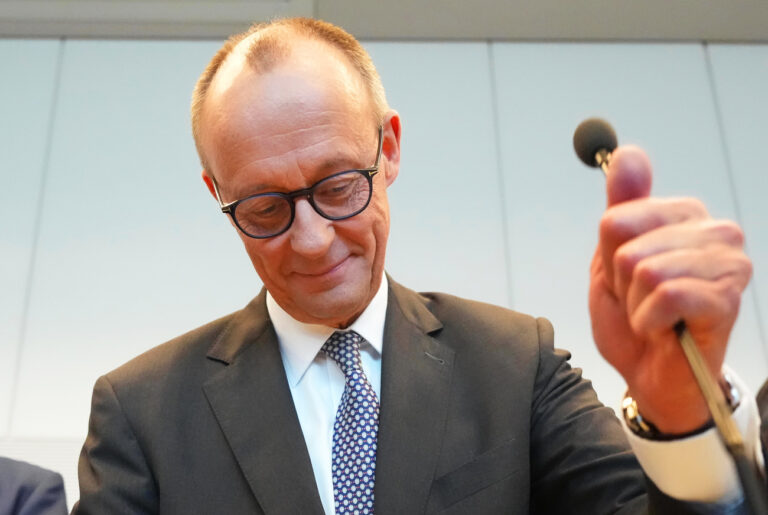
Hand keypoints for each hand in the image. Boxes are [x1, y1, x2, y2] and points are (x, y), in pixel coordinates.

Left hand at [589, 145, 751, 433]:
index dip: (609, 258)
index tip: (625, 279)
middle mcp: (714, 231)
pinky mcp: (728, 298)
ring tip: (654, 316)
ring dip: (636, 303)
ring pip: (645, 269)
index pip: (616, 220)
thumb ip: (621, 207)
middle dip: (622, 284)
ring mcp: (727, 263)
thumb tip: (628, 153)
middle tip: (641, 302)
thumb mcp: (611, 259)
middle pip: (627, 245)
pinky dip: (649, 319)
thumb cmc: (634, 318)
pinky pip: (665, 294)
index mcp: (683, 216)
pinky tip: (664, 328)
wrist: (651, 375)